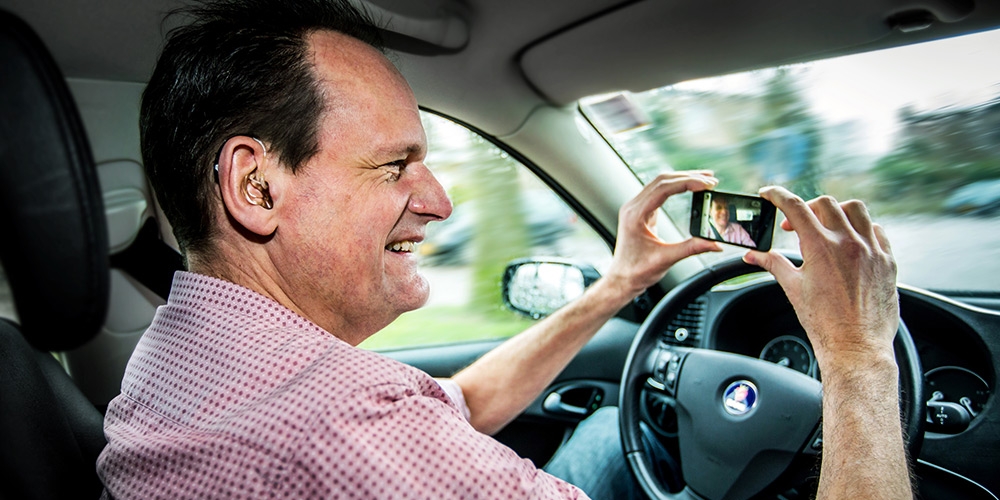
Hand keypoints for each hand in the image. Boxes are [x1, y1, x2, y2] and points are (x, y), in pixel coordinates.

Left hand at [603, 171, 721, 301]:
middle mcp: (633, 207)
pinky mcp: (640, 212)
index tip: (706, 183)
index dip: (687, 183)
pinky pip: (657, 192)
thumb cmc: (637, 271)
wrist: (622, 278)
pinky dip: (675, 187)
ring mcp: (635, 208)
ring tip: (704, 180)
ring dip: (682, 179)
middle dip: (688, 177)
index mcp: (635, 215)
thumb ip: (692, 248)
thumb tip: (715, 244)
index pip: (663, 189)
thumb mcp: (667, 259)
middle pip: (662, 181)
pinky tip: (688, 188)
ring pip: (659, 183)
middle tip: (711, 179)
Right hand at [744, 187, 898, 368]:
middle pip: (825, 203)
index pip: (795, 207)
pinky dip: (862, 229)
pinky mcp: (887, 261)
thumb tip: (753, 255)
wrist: (856, 347)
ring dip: (837, 212)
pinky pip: (877, 230)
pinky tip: (851, 241)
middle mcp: (848, 242)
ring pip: (856, 209)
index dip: (778, 195)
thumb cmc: (824, 323)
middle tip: (795, 226)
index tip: (770, 194)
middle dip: (806, 208)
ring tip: (826, 227)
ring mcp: (872, 250)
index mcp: (821, 248)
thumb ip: (773, 264)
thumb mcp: (793, 289)